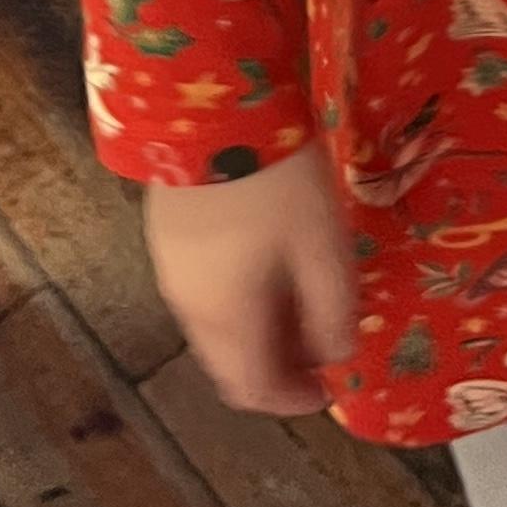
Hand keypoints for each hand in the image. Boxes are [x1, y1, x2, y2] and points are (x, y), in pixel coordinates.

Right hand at [145, 144, 357, 413]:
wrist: (211, 107)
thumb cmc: (277, 181)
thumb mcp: (322, 246)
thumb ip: (332, 309)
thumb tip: (338, 353)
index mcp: (227, 319)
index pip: (253, 389)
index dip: (293, 400)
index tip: (329, 388)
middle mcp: (190, 307)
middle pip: (230, 364)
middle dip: (277, 367)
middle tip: (319, 347)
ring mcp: (172, 270)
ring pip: (215, 329)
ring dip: (258, 332)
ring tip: (301, 301)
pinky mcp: (168, 236)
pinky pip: (204, 293)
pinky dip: (238, 300)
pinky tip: (267, 265)